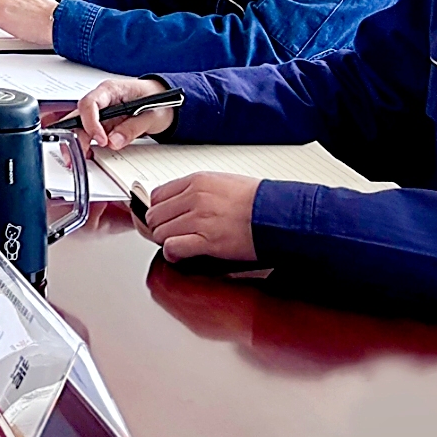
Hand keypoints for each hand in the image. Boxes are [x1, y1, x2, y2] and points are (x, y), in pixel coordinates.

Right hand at [52, 76, 176, 148]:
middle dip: (75, 135)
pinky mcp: (102, 123)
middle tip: (79, 153)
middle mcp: (101, 100)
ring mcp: (100, 112)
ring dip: (77, 141)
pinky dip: (85, 144)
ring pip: (79, 126)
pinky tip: (87, 154)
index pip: (90, 103)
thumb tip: (113, 142)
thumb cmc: (158, 99)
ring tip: (78, 158)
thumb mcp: (152, 115)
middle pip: (78, 116)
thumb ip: (132, 128)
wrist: (166, 101)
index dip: (91, 122)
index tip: (101, 140)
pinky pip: (88, 133)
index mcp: (111, 90)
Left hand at [138, 173, 260, 262]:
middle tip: (172, 234)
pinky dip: (173, 254)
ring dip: (166, 241)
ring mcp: (200, 219)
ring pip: (160, 233)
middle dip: (161, 227)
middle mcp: (195, 198)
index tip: (164, 218)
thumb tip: (180, 202)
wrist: (281, 215)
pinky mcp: (207, 241)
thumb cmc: (259, 201)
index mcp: (198, 181)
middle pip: (155, 215)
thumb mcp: (223, 183)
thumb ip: (198, 190)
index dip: (159, 210)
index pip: (157, 196)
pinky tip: (180, 255)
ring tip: (179, 244)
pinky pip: (172, 247)